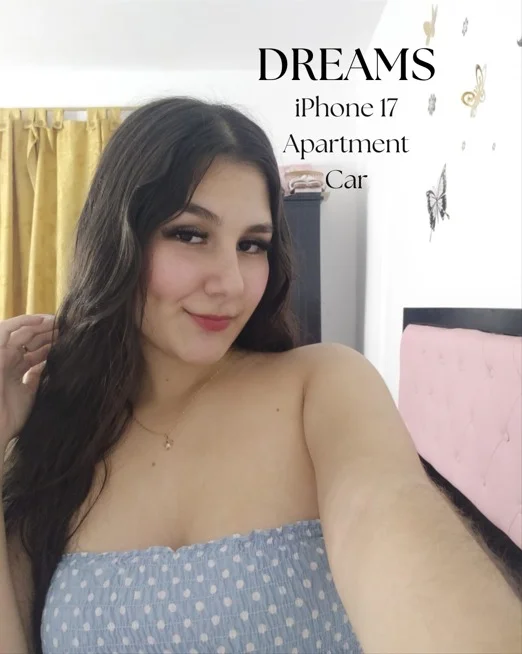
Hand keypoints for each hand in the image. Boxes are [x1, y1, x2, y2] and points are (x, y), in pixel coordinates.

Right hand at [0, 314, 56, 453]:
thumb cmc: (11, 416)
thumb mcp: (31, 392)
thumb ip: (38, 376)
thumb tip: (51, 364)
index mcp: (16, 371)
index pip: (35, 352)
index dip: (51, 345)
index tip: (69, 340)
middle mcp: (8, 360)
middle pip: (30, 340)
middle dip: (48, 332)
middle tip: (67, 327)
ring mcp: (1, 355)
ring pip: (22, 332)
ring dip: (39, 324)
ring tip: (58, 321)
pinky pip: (7, 330)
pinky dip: (23, 322)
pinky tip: (41, 320)